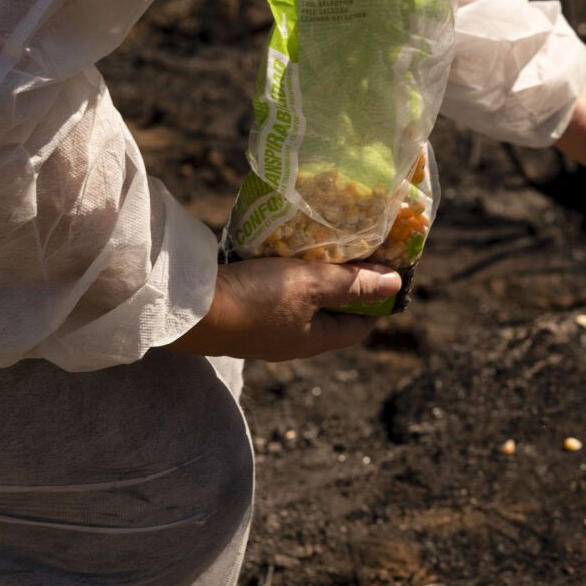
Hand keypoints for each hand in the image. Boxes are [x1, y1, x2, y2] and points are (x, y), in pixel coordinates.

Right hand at [173, 259, 400, 361]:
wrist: (190, 306)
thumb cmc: (256, 298)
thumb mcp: (310, 285)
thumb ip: (351, 284)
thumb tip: (394, 285)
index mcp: (313, 340)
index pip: (358, 326)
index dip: (375, 301)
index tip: (385, 271)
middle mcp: (290, 340)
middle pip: (330, 313)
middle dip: (344, 284)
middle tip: (355, 250)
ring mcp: (264, 328)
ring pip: (300, 302)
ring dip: (312, 277)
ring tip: (322, 245)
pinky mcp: (242, 310)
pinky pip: (274, 294)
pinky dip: (284, 274)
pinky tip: (283, 252)